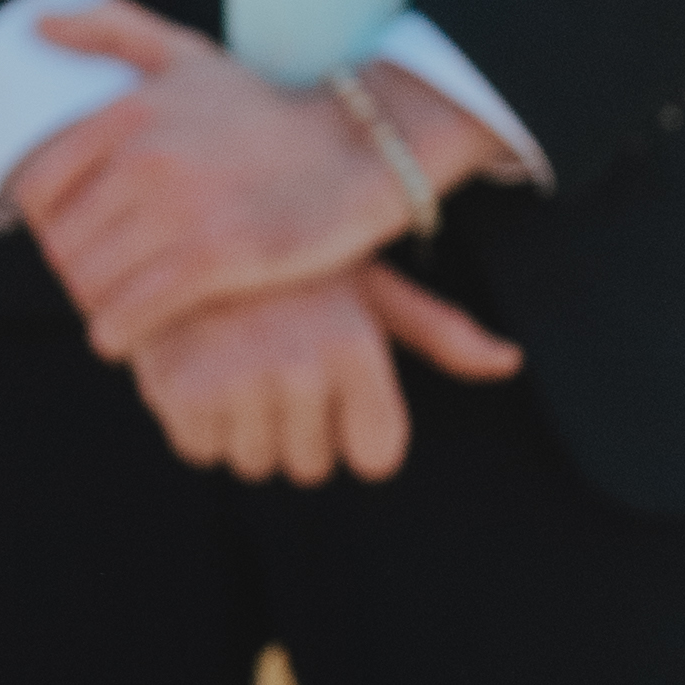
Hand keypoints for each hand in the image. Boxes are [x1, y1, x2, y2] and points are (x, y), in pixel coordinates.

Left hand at [17, 0, 506, 358]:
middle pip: (61, 243)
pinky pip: (130, 314)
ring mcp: (182, 211)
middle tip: (99, 277)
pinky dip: (116, 334)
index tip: (72, 235)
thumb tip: (36, 24)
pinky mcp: (219, 260)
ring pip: (90, 283)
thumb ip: (111, 28)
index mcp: (128, 112)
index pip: (37, 189)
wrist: (358, 151)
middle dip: (72, 268)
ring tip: (114, 304)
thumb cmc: (264, 109)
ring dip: (93, 304)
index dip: (44, 223)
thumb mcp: (189, 54)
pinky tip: (125, 335)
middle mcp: (147, 158)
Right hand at [128, 255, 522, 481]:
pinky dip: (196, 423)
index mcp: (355, 344)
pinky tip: (195, 369)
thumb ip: (436, 329)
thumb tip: (509, 361)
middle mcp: (300, 366)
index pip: (375, 456)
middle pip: (313, 466)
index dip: (351, 430)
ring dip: (245, 428)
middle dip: (294, 429)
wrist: (175, 218)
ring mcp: (236, 379)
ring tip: (233, 365)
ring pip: (255, 463)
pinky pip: (201, 452)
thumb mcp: (367, 283)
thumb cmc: (287, 261)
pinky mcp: (178, 389)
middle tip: (271, 367)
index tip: (328, 387)